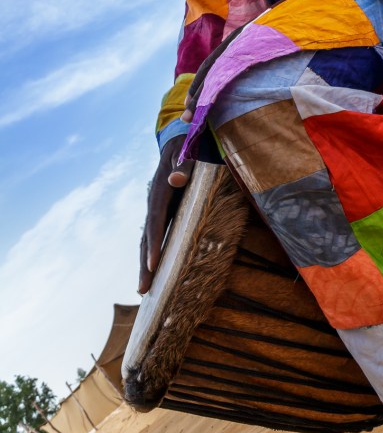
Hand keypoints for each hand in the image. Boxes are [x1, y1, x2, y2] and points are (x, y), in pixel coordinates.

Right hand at [138, 135, 193, 294]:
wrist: (178, 143)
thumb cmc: (188, 149)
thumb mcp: (189, 154)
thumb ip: (185, 166)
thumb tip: (176, 179)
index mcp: (160, 190)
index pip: (156, 221)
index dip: (154, 243)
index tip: (153, 265)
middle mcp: (154, 202)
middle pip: (146, 237)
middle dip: (144, 264)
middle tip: (143, 289)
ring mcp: (155, 208)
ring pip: (147, 239)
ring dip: (145, 264)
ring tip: (143, 289)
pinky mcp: (160, 212)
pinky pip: (154, 236)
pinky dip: (151, 254)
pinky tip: (153, 271)